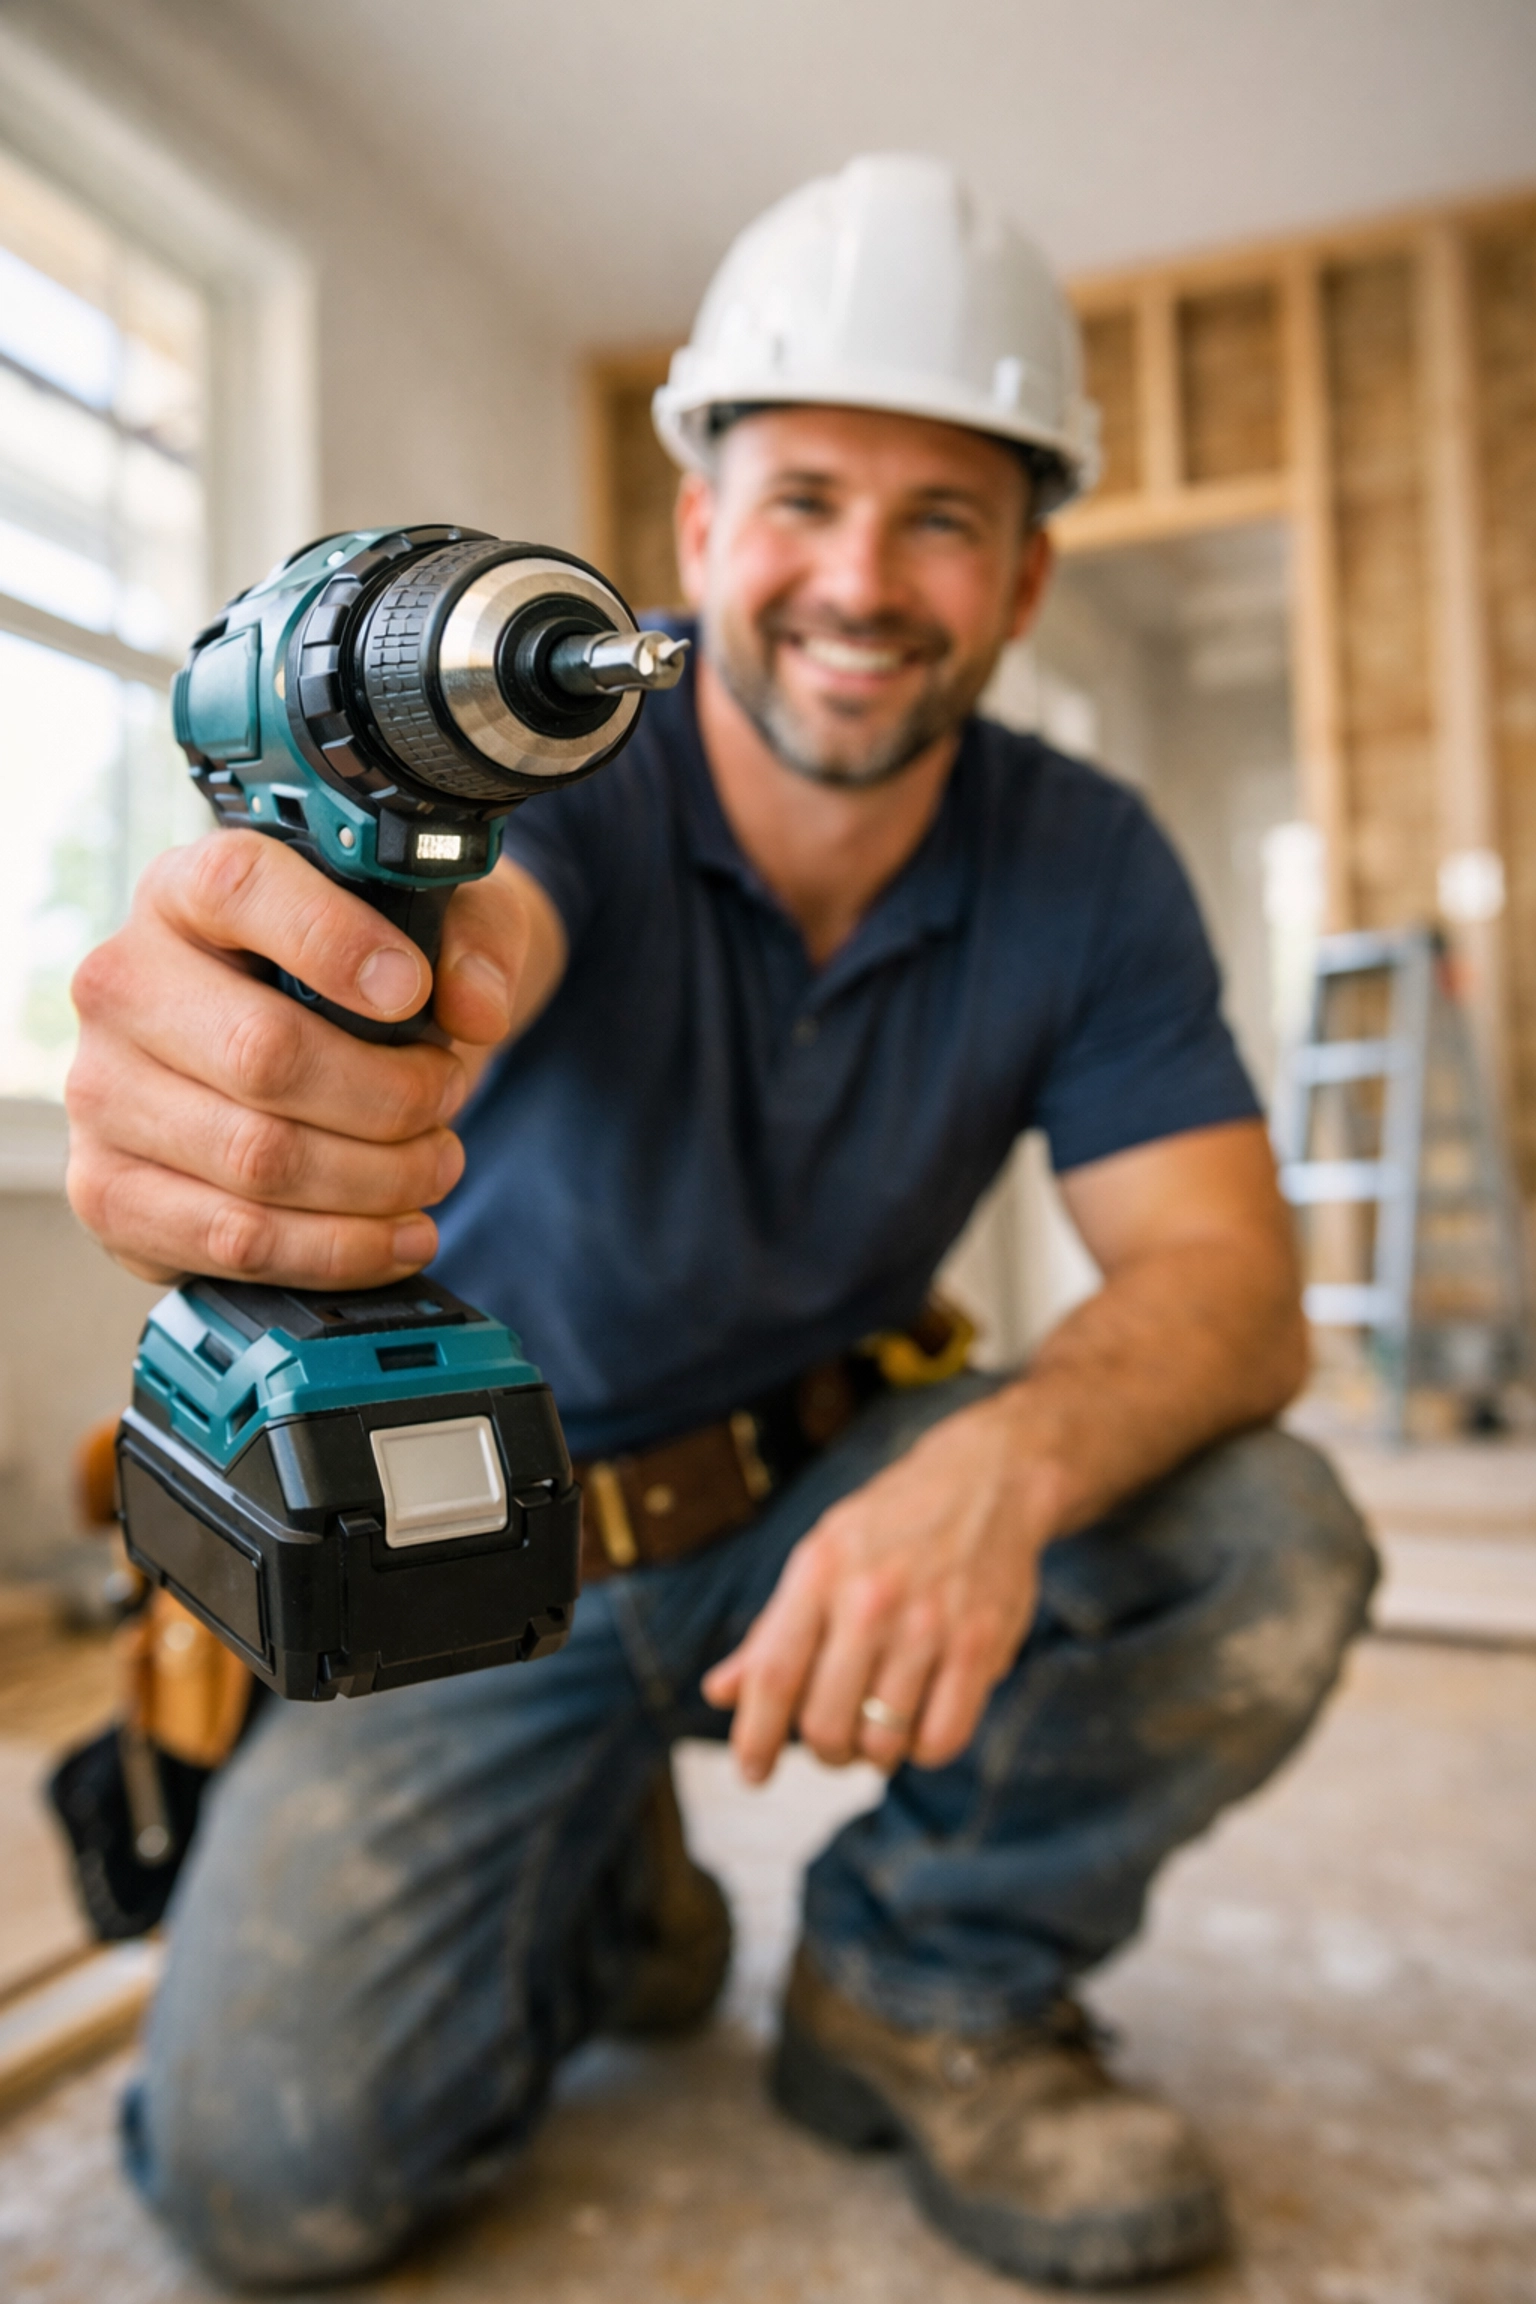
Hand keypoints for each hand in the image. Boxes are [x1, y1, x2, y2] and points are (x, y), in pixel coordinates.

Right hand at [66, 833, 560, 1287]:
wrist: (303, 1058)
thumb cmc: (363, 981)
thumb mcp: (435, 932)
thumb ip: (471, 946)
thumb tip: (479, 1008)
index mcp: (187, 892)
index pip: (238, 889)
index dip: (335, 941)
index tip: (412, 989)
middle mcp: (123, 985)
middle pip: (263, 1052)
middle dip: (390, 1096)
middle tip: (446, 1100)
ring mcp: (102, 1093)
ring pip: (258, 1160)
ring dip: (378, 1181)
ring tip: (435, 1167)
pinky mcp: (111, 1192)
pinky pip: (235, 1241)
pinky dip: (339, 1251)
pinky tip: (397, 1235)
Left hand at [702, 1389, 1068, 1782]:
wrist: (986, 1479)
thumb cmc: (890, 1527)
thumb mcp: (821, 1557)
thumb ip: (773, 1630)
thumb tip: (718, 1693)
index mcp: (820, 1571)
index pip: (774, 1675)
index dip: (755, 1737)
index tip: (753, 1774)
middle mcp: (871, 1597)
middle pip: (824, 1723)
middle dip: (824, 1750)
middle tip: (835, 1739)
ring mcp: (930, 1623)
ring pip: (882, 1743)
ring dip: (874, 1754)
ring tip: (880, 1725)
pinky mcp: (982, 1644)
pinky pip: (941, 1739)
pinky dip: (923, 1751)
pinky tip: (921, 1722)